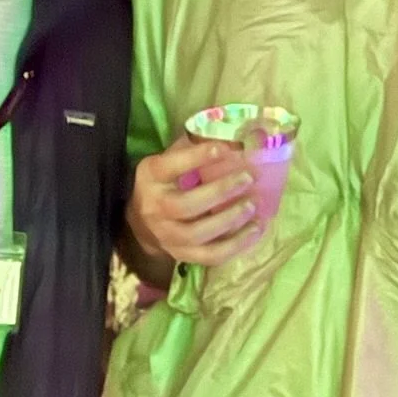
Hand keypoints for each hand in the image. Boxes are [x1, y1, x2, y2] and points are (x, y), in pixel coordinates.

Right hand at [128, 136, 259, 268]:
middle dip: (220, 192)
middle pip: (186, 205)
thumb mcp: (170, 161)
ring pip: (198, 233)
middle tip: (248, 179)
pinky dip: (235, 245)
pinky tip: (255, 230)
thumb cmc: (165, 183)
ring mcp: (168, 236)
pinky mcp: (182, 255)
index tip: (224, 148)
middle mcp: (155, 208)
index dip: (197, 157)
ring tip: (253, 205)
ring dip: (229, 220)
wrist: (142, 222)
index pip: (171, 166)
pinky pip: (210, 256)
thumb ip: (194, 150)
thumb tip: (236, 140)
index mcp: (151, 177)